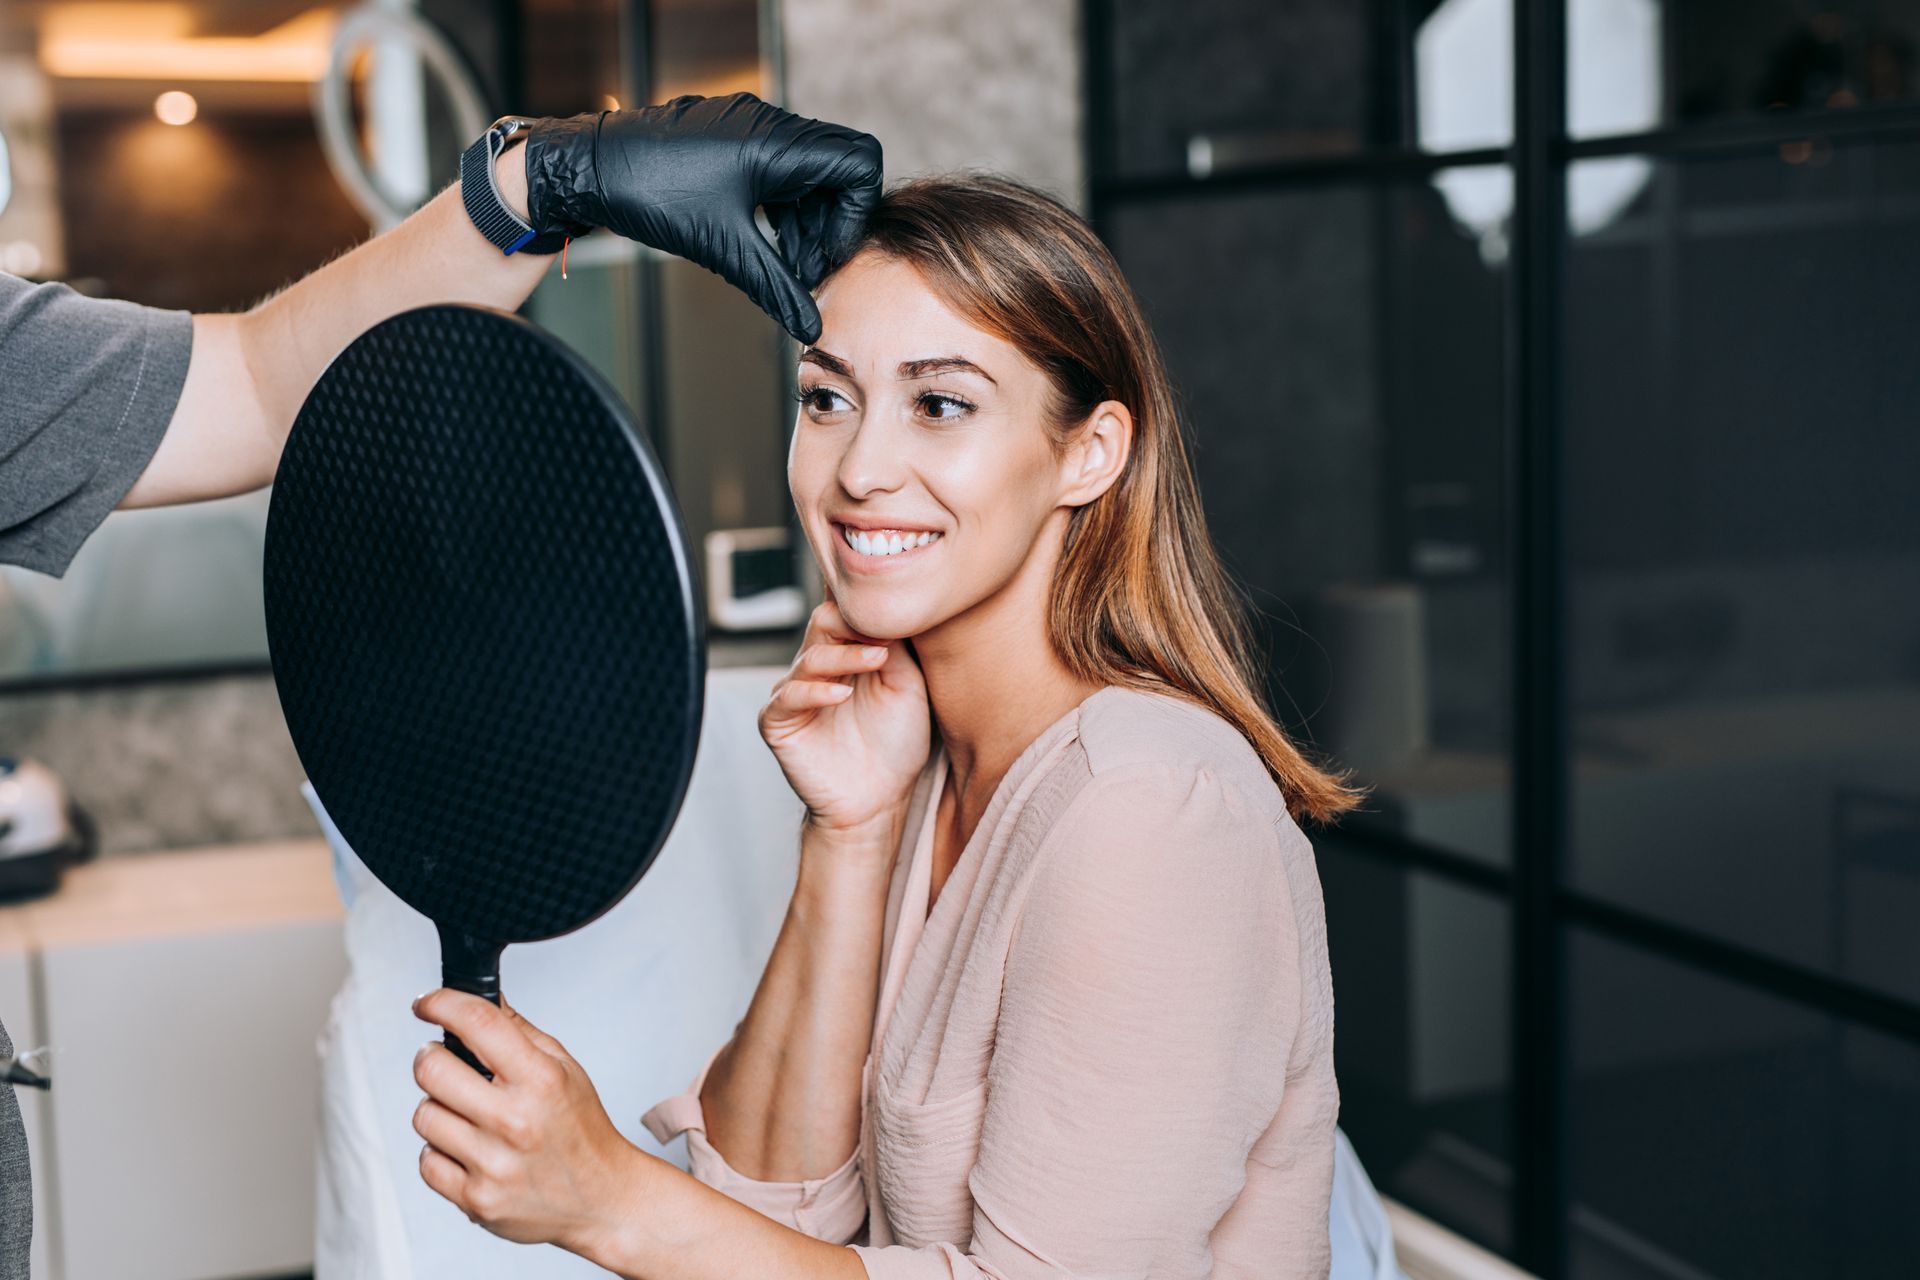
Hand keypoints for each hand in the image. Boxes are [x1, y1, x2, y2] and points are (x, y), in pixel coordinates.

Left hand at [410, 990, 655, 1255]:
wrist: (602, 1198)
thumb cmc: (582, 1131)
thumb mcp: (564, 1069)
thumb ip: (518, 1032)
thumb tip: (481, 998)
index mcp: (541, 1080)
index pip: (478, 1023)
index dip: (441, 1004)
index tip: (425, 1004)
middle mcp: (516, 1121)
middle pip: (433, 1069)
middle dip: (431, 1057)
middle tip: (443, 1061)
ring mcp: (493, 1164)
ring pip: (424, 1115)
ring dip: (438, 1108)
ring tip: (466, 1114)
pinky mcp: (475, 1200)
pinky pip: (427, 1162)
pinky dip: (441, 1152)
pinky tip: (469, 1149)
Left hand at [523, 93, 883, 342]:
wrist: (590, 167)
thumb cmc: (650, 193)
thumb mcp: (722, 248)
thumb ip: (775, 286)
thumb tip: (810, 326)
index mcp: (777, 142)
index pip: (858, 162)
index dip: (856, 213)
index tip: (828, 254)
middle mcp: (770, 125)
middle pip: (838, 169)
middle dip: (833, 224)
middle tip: (811, 270)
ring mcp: (750, 128)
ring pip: (808, 173)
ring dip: (809, 221)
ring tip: (790, 268)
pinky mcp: (732, 139)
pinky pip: (779, 171)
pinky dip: (784, 210)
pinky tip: (770, 247)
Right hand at [760, 599, 929, 837]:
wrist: (879, 800)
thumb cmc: (896, 745)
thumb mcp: (907, 687)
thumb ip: (898, 648)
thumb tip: (890, 609)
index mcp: (846, 653)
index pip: (844, 611)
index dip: (865, 604)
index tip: (896, 606)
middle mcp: (817, 667)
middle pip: (823, 621)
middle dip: (853, 621)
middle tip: (884, 630)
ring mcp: (794, 693)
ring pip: (810, 657)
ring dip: (845, 656)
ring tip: (877, 660)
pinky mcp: (778, 722)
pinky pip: (788, 697)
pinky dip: (814, 692)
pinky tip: (841, 695)